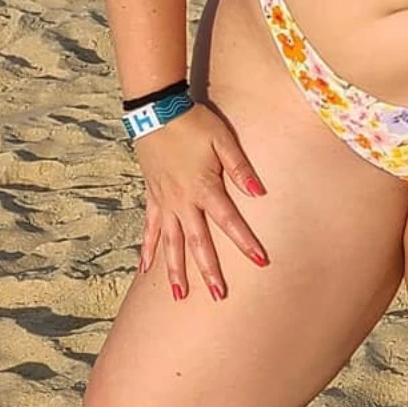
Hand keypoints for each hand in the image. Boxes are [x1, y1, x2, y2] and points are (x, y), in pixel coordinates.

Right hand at [133, 104, 269, 301]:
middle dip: (209, 270)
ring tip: (180, 295)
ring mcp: (165, 202)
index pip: (230, 221)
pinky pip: (150, 229)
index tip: (261, 260)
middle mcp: (183, 201)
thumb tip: (259, 193)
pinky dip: (148, 249)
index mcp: (204, 188)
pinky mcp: (152, 197)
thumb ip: (240, 168)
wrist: (156, 111)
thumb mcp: (223, 140)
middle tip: (218, 295)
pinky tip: (145, 269)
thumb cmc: (193, 123)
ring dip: (175, 270)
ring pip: (171, 243)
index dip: (246, 242)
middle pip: (198, 243)